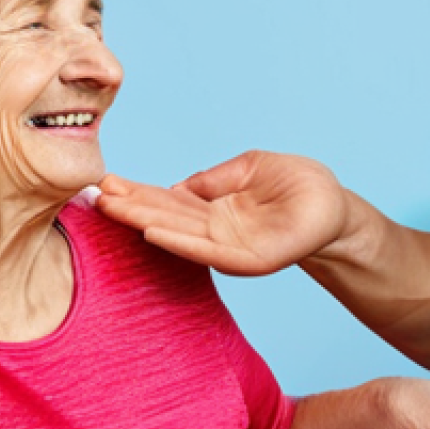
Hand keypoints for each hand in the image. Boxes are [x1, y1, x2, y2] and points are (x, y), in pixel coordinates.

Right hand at [96, 151, 351, 275]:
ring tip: (113, 209)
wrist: (334, 207)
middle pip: (166, 216)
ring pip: (179, 234)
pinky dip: (180, 241)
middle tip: (95, 194)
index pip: (169, 200)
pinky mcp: (249, 259)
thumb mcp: (248, 169)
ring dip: (145, 222)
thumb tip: (175, 188)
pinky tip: (152, 231)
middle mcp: (215, 230)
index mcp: (213, 208)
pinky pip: (209, 251)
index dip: (138, 192)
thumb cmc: (296, 185)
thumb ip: (213, 180)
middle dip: (131, 206)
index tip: (106, 182)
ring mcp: (229, 246)